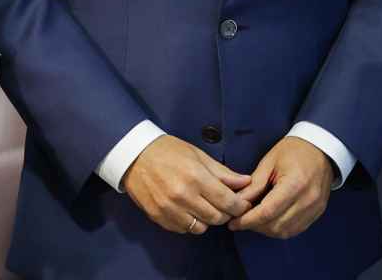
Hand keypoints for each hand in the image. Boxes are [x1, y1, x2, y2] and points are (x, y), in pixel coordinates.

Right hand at [122, 135, 252, 234]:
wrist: (135, 155)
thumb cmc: (169, 151)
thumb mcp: (199, 155)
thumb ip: (223, 173)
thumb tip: (246, 182)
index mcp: (196, 178)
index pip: (227, 202)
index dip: (240, 206)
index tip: (243, 204)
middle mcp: (183, 197)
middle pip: (216, 218)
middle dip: (226, 213)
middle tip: (225, 204)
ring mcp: (169, 210)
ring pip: (201, 228)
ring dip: (207, 220)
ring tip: (206, 207)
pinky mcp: (159, 218)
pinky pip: (183, 229)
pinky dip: (191, 223)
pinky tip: (189, 210)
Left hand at [228, 137, 333, 239]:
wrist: (321, 148)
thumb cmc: (295, 150)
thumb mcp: (270, 162)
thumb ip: (254, 185)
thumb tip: (238, 202)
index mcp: (295, 184)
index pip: (267, 212)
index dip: (248, 220)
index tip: (234, 222)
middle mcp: (307, 199)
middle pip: (276, 225)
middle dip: (255, 226)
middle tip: (241, 220)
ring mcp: (315, 208)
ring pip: (285, 231)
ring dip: (267, 230)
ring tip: (255, 220)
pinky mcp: (317, 212)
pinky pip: (295, 229)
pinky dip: (280, 229)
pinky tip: (270, 220)